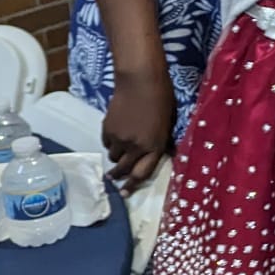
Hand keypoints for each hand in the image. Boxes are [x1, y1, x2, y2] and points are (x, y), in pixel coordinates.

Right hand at [102, 67, 174, 191]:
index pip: (143, 173)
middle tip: (115, 180)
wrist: (140, 81)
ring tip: (120, 151)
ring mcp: (120, 138)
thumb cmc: (162, 98)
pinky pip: (107, 144)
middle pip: (124, 169)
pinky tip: (116, 135)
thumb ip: (160, 141)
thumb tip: (159, 153)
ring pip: (114, 157)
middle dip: (119, 177)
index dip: (133, 185)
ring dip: (117, 157)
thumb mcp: (167, 124)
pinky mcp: (107, 129)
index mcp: (155, 146)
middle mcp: (136, 146)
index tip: (126, 193)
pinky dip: (111, 143)